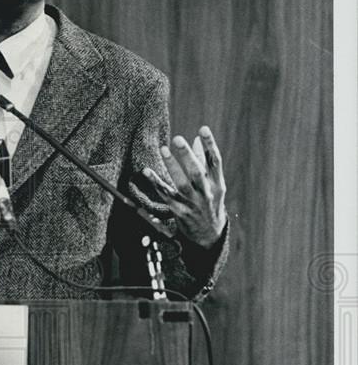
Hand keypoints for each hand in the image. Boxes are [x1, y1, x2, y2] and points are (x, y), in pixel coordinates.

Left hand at [144, 126, 226, 247]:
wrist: (209, 235)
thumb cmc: (210, 203)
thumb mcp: (213, 184)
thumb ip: (205, 162)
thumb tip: (197, 139)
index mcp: (217, 184)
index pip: (215, 161)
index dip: (210, 145)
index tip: (203, 129)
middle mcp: (206, 193)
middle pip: (197, 172)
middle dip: (188, 155)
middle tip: (178, 139)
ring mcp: (193, 203)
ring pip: (182, 183)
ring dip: (172, 166)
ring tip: (164, 149)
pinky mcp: (179, 211)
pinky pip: (166, 195)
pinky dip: (156, 182)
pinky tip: (147, 172)